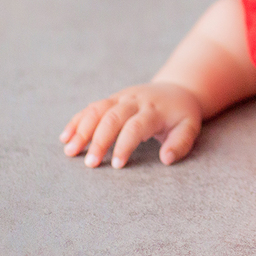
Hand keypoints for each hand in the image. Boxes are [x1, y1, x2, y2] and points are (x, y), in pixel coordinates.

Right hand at [60, 82, 202, 168]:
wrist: (177, 89)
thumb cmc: (182, 115)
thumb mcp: (189, 127)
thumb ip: (181, 143)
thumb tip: (166, 158)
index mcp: (155, 110)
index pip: (136, 126)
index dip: (125, 145)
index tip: (117, 165)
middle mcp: (135, 101)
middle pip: (113, 117)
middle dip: (99, 140)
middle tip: (90, 164)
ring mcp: (122, 98)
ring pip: (98, 110)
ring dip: (82, 129)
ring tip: (70, 151)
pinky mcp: (113, 99)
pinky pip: (92, 108)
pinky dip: (78, 121)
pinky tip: (66, 137)